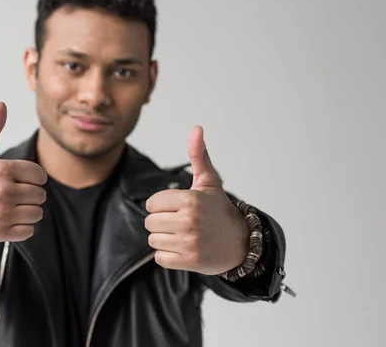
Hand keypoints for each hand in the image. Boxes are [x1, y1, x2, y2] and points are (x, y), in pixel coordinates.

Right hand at [0, 102, 47, 244]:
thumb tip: (1, 105)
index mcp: (3, 169)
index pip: (40, 175)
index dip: (33, 178)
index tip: (21, 180)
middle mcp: (3, 191)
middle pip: (40, 195)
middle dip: (30, 196)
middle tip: (13, 196)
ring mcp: (1, 213)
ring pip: (37, 214)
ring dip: (27, 213)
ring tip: (11, 208)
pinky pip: (28, 231)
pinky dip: (21, 228)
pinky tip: (7, 221)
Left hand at [144, 126, 247, 274]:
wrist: (240, 242)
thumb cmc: (218, 210)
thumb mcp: (209, 181)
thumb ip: (198, 155)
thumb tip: (196, 128)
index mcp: (190, 199)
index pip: (152, 204)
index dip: (161, 206)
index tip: (177, 208)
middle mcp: (189, 221)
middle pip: (150, 222)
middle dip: (161, 223)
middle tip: (180, 223)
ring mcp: (190, 242)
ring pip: (153, 240)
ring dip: (164, 239)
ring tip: (182, 236)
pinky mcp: (189, 261)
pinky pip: (160, 258)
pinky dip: (167, 255)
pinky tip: (183, 249)